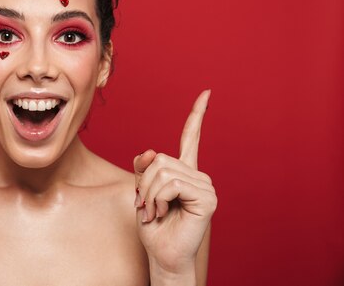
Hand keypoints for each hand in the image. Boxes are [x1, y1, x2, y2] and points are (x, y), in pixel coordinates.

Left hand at [133, 90, 216, 276]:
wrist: (163, 254)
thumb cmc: (154, 226)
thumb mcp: (141, 191)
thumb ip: (144, 169)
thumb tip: (149, 151)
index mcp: (184, 172)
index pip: (191, 138)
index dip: (196, 115)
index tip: (206, 93)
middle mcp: (198, 176)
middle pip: (160, 159)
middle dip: (144, 184)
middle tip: (148, 207)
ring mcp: (205, 186)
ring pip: (163, 171)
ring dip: (149, 195)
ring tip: (155, 212)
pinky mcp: (207, 197)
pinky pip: (171, 184)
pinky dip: (159, 199)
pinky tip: (164, 213)